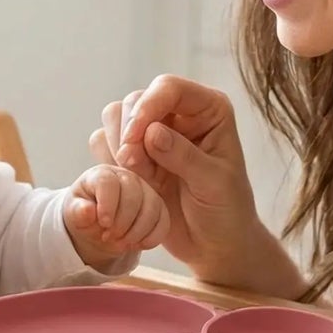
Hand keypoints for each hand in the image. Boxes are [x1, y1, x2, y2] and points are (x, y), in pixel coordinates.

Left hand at [63, 163, 168, 270]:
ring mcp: (145, 190)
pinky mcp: (158, 207)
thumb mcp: (74, 213)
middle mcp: (127, 177)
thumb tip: (86, 211)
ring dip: (138, 231)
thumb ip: (78, 211)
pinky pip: (164, 220)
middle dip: (123, 221)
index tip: (104, 224)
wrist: (97, 224)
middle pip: (134, 194)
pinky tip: (139, 245)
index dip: (108, 204)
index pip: (109, 183)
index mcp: (103, 174)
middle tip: (109, 237)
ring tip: (122, 244)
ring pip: (152, 206)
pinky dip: (152, 236)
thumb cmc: (83, 213)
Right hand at [91, 74, 300, 293]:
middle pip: (137, 99)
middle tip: (131, 163)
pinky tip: (127, 180)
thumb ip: (184, 156)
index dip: (147, 107)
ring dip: (116, 143)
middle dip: (128, 129)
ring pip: (117, 117)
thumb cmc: (226, 211)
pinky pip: (107, 142)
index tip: (134, 138)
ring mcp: (155, 134)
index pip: (168, 88)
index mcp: (208, 110)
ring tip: (132, 172)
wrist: (214, 244)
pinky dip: (109, 159)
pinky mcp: (136, 155)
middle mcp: (180, 114)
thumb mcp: (213, 184)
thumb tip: (151, 132)